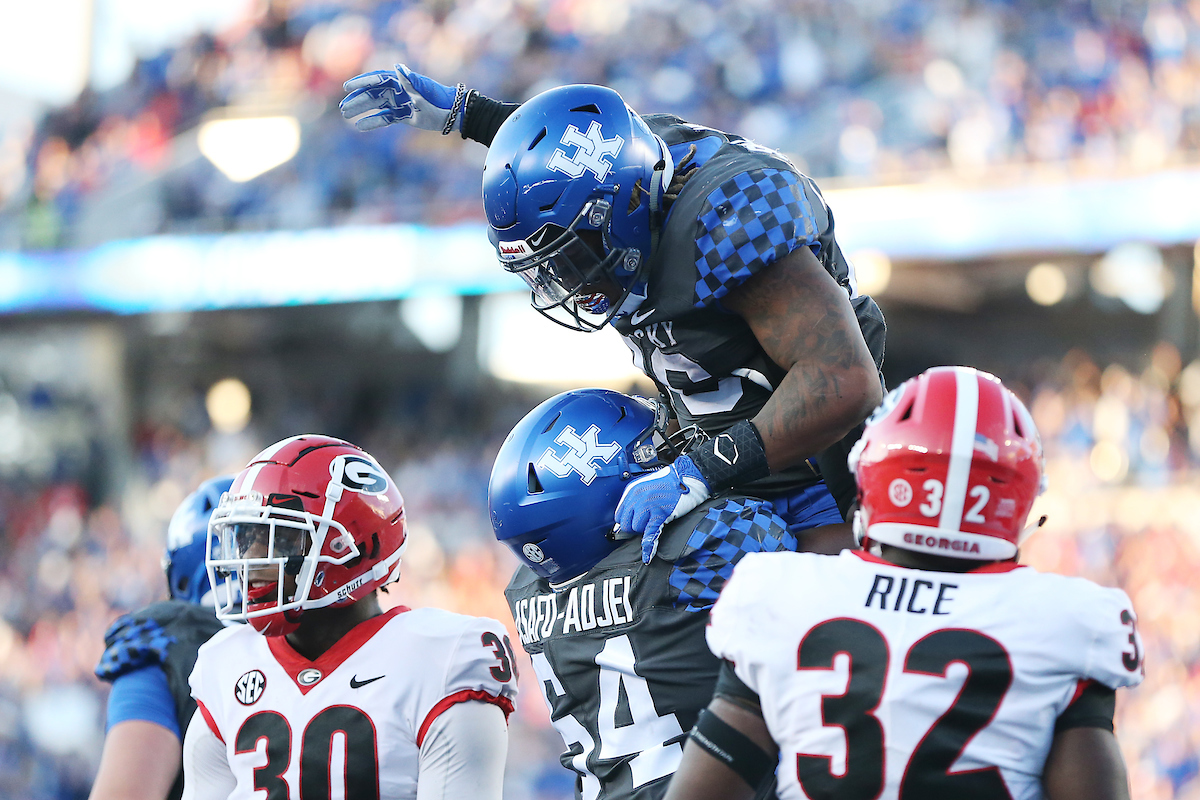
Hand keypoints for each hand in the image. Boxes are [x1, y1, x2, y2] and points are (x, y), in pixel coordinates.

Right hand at [340, 64, 464, 132]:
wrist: (451, 113)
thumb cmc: (438, 100)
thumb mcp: (422, 91)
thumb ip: (409, 80)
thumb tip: (397, 66)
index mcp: (400, 81)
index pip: (376, 80)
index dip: (361, 83)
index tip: (347, 87)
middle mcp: (397, 90)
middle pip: (372, 94)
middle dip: (357, 100)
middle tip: (342, 107)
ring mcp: (399, 103)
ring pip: (375, 106)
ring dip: (361, 110)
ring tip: (346, 115)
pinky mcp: (402, 115)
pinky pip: (384, 118)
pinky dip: (373, 122)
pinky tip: (359, 126)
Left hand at [614, 455, 710, 562]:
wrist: (689, 476)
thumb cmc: (671, 481)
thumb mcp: (647, 486)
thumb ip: (637, 500)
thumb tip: (630, 518)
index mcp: (632, 490)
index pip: (619, 515)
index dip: (628, 522)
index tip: (634, 525)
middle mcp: (637, 497)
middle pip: (626, 524)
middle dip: (635, 528)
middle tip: (647, 524)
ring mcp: (648, 505)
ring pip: (637, 529)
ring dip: (645, 530)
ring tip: (656, 523)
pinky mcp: (660, 513)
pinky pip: (650, 534)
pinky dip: (649, 546)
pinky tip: (648, 556)